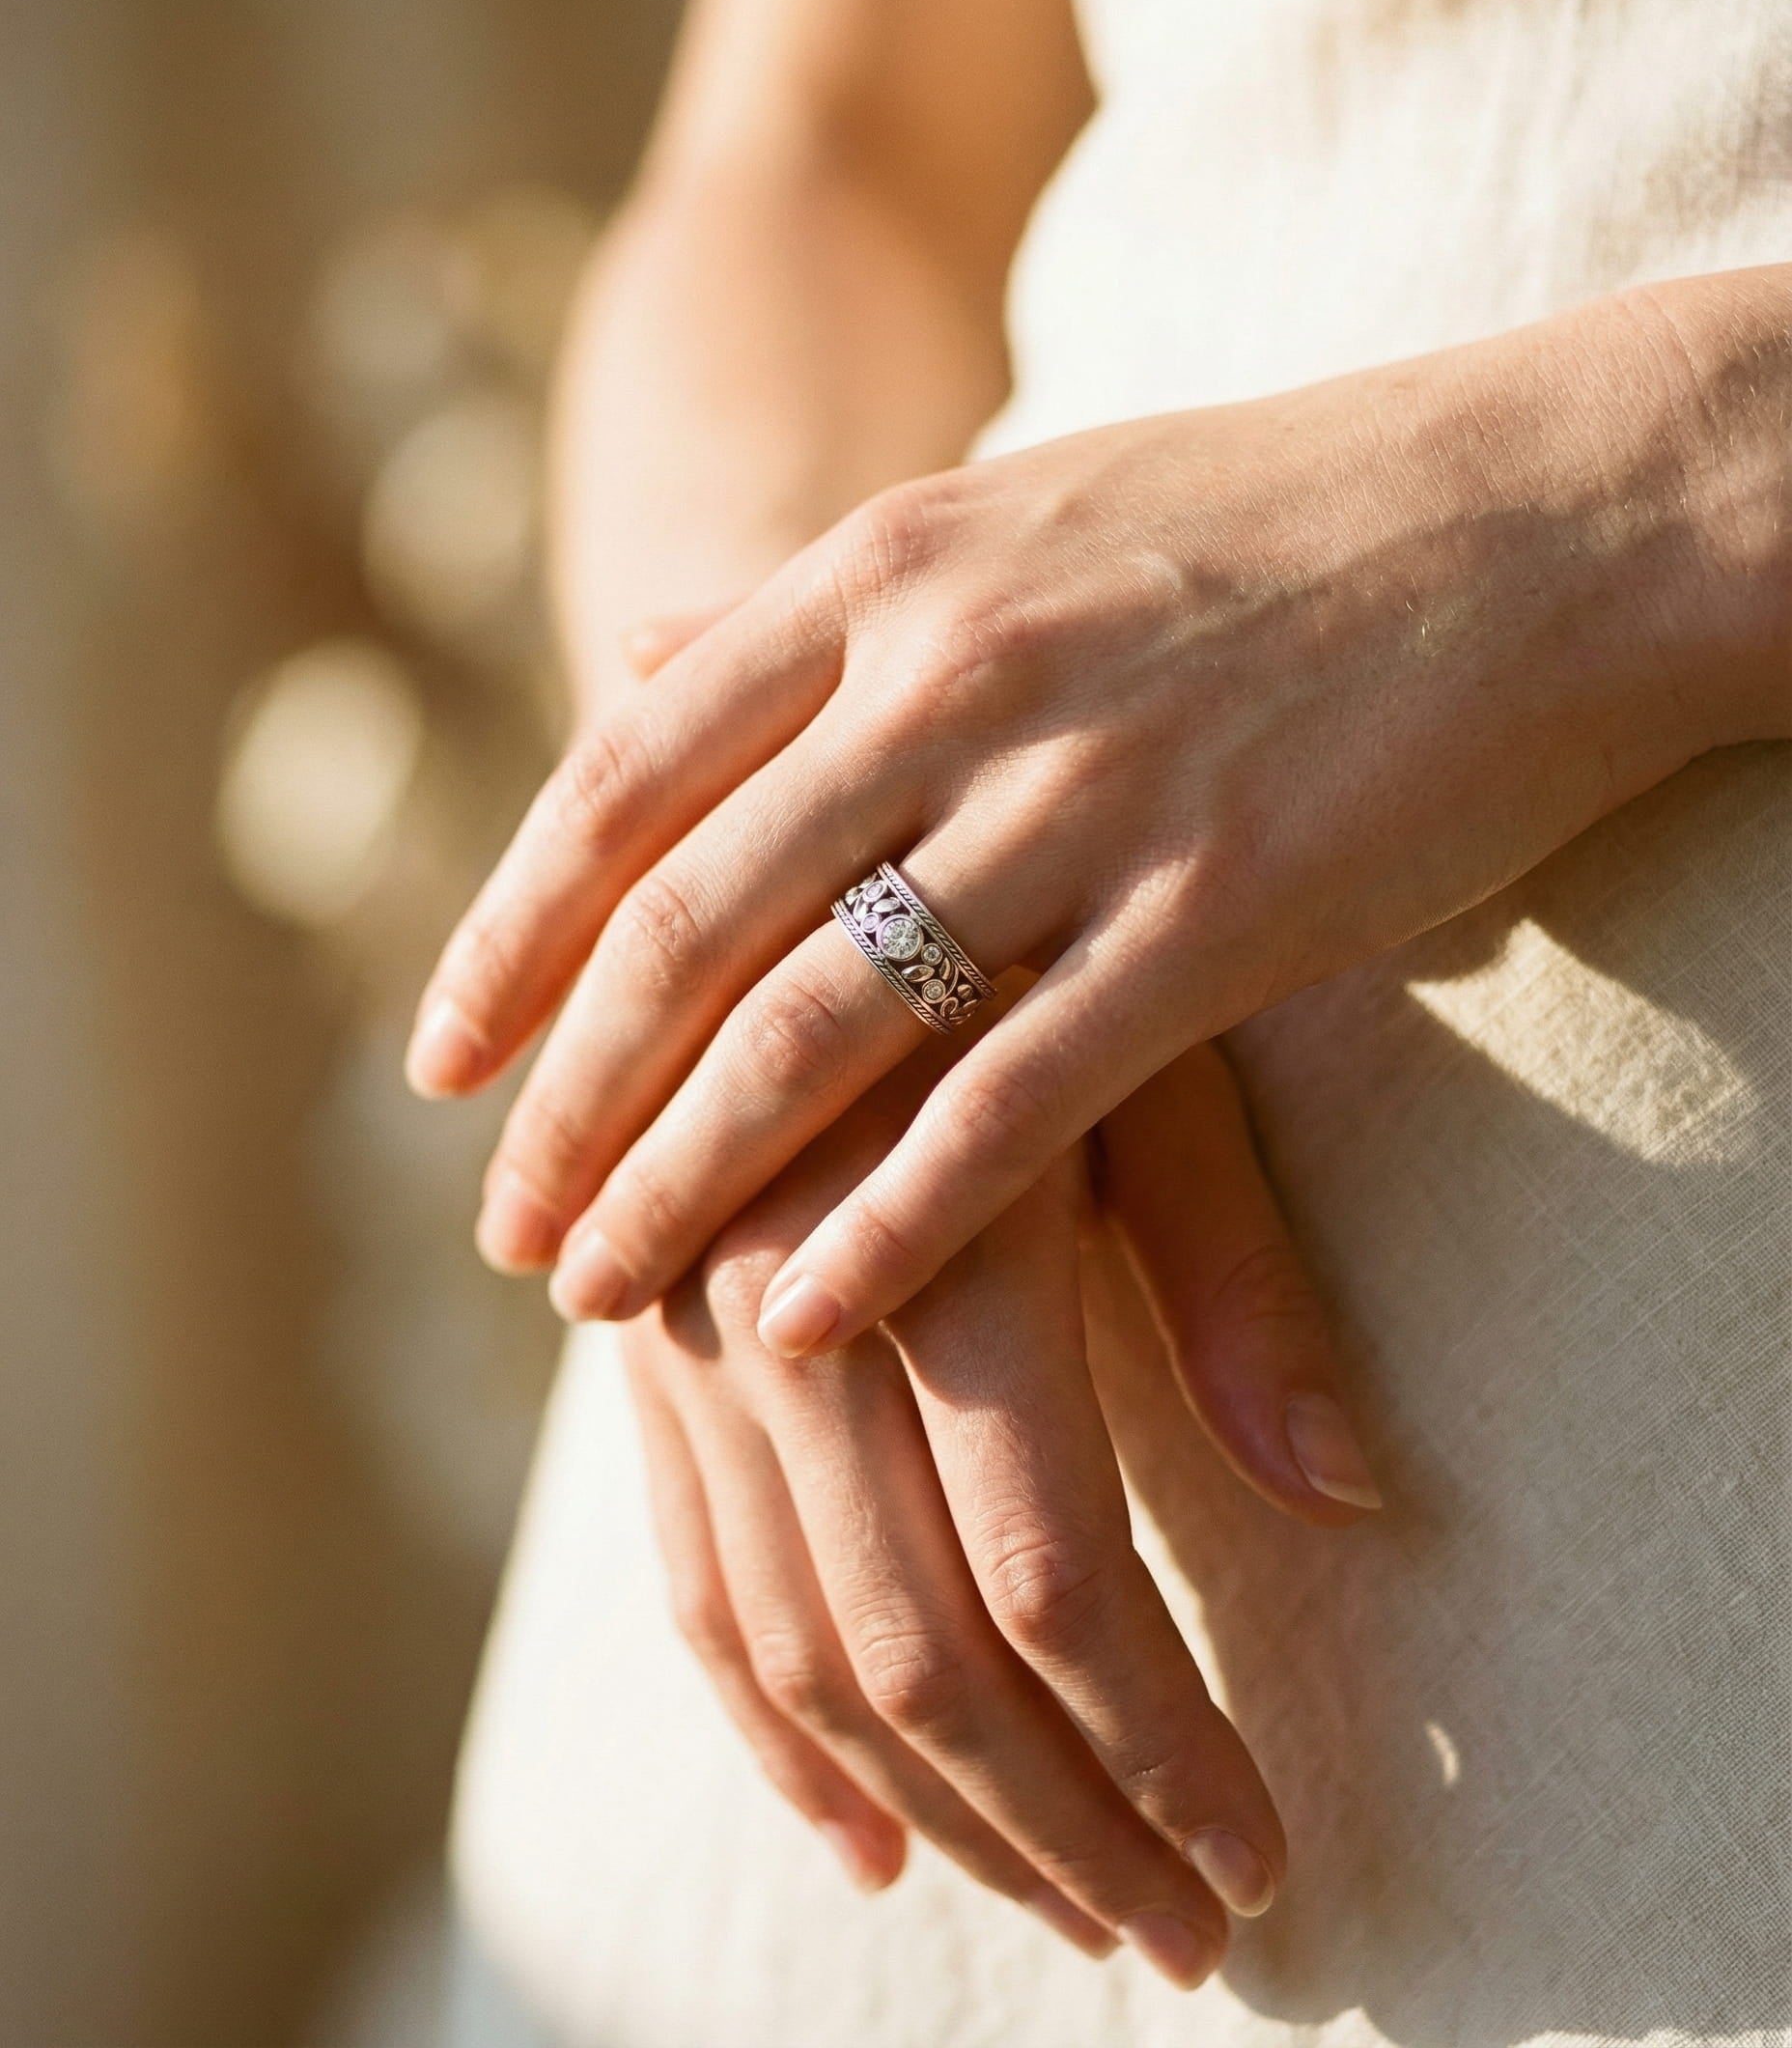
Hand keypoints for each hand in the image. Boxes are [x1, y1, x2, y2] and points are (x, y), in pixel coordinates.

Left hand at [412, 281, 1779, 1347]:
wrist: (1542, 509)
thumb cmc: (1272, 520)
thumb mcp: (1012, 509)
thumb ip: (819, 602)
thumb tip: (637, 648)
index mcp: (890, 573)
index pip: (629, 778)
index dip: (514, 932)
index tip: (442, 1061)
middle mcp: (955, 680)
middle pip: (692, 927)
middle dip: (572, 1102)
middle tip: (501, 1233)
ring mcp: (1083, 798)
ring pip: (818, 1029)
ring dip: (682, 1181)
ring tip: (596, 1292)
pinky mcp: (1218, 914)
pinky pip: (1010, 1105)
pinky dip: (887, 1228)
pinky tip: (794, 1325)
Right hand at [619, 1022, 1380, 1989]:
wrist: (767, 840)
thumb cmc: (1012, 938)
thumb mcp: (1146, 1067)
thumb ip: (1231, 1281)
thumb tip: (1351, 1495)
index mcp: (931, 1250)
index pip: (1050, 1579)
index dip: (1157, 1746)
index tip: (1252, 1859)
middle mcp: (776, 1319)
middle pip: (918, 1654)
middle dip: (1060, 1825)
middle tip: (1178, 1939)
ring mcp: (679, 1352)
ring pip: (798, 1653)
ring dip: (939, 1815)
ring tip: (1059, 1909)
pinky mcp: (636, 1372)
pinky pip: (693, 1596)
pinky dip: (771, 1742)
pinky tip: (860, 1841)